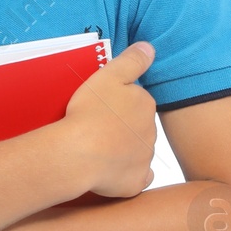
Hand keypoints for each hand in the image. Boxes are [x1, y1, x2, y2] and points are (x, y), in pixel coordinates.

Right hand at [61, 41, 157, 197]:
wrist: (78, 153)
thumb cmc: (89, 113)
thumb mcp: (108, 75)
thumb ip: (132, 60)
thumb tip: (150, 48)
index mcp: (145, 104)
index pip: (137, 101)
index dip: (119, 104)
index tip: (101, 107)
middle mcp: (151, 132)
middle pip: (138, 126)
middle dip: (123, 127)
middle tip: (97, 127)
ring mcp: (144, 159)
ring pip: (137, 152)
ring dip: (123, 150)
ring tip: (97, 149)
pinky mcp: (136, 182)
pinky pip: (136, 178)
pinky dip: (126, 175)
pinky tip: (111, 171)